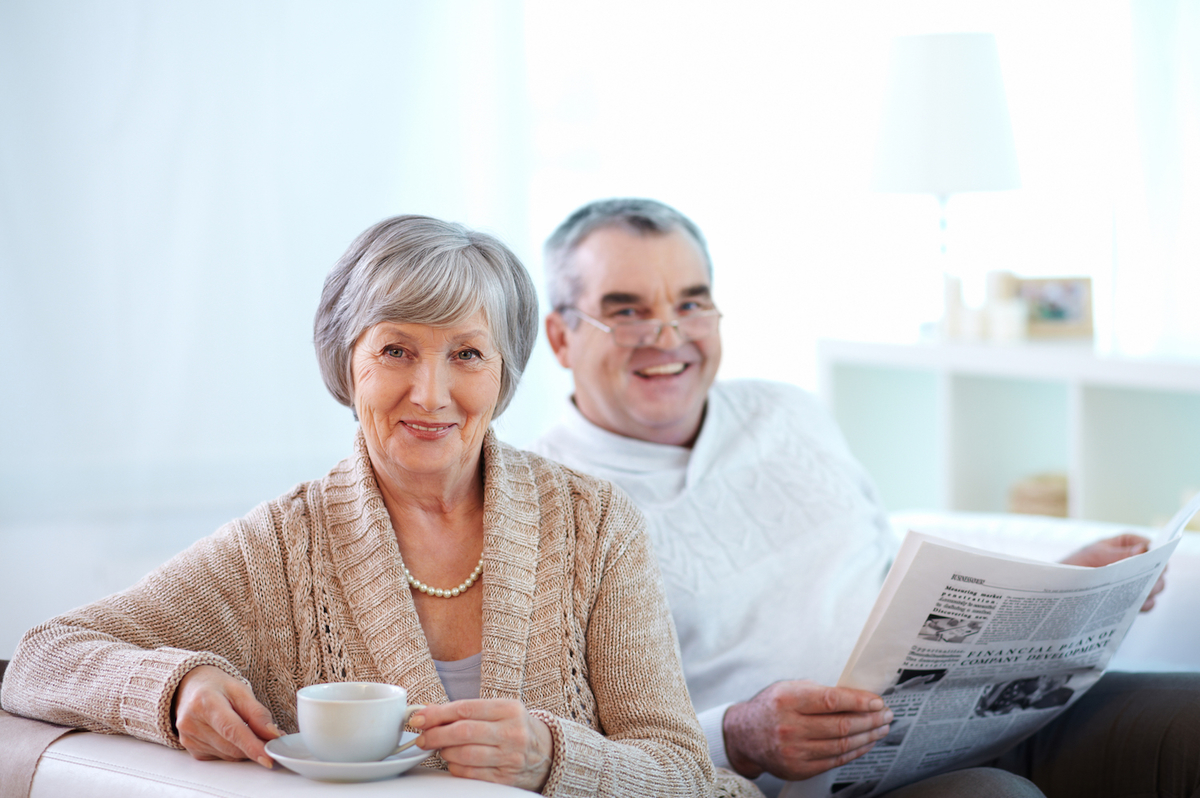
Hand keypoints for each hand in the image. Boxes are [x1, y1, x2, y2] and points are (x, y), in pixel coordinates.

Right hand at [171, 665, 281, 767]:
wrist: (189, 687)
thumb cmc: (216, 687)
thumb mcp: (240, 690)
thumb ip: (257, 713)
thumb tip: (273, 735)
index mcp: (206, 702)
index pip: (231, 729)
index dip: (251, 745)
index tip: (268, 757)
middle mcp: (192, 722)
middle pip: (231, 745)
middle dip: (255, 746)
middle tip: (272, 740)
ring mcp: (188, 738)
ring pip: (228, 754)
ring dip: (245, 749)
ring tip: (253, 733)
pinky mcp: (190, 748)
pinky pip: (220, 756)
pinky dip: (233, 750)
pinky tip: (234, 736)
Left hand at [411, 699, 552, 790]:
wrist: (547, 752)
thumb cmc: (516, 728)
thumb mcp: (499, 711)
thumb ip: (468, 711)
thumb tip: (430, 712)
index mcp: (509, 709)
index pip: (465, 709)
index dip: (438, 714)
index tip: (420, 717)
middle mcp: (512, 733)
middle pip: (463, 732)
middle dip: (436, 735)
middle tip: (422, 737)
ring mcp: (510, 758)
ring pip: (465, 755)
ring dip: (445, 752)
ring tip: (441, 748)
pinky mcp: (505, 779)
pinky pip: (470, 774)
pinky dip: (455, 767)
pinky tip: (453, 761)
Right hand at [723, 680, 892, 780]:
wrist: (744, 735)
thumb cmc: (771, 706)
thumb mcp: (789, 689)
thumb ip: (819, 692)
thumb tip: (858, 697)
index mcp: (787, 700)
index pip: (831, 700)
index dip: (859, 701)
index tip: (878, 701)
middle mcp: (789, 727)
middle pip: (841, 725)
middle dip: (870, 719)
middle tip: (886, 714)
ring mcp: (793, 751)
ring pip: (841, 745)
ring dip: (868, 736)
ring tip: (882, 728)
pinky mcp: (798, 769)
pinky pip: (834, 761)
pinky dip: (855, 751)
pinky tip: (866, 743)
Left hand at [1060, 533, 1166, 610]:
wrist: (1061, 586)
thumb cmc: (1075, 564)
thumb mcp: (1094, 555)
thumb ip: (1119, 554)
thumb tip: (1143, 550)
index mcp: (1127, 545)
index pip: (1150, 546)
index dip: (1155, 553)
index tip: (1152, 561)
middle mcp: (1135, 563)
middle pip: (1158, 568)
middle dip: (1155, 575)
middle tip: (1149, 581)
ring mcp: (1134, 582)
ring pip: (1156, 586)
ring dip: (1151, 590)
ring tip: (1142, 593)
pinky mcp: (1131, 599)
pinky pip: (1145, 603)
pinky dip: (1143, 604)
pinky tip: (1135, 605)